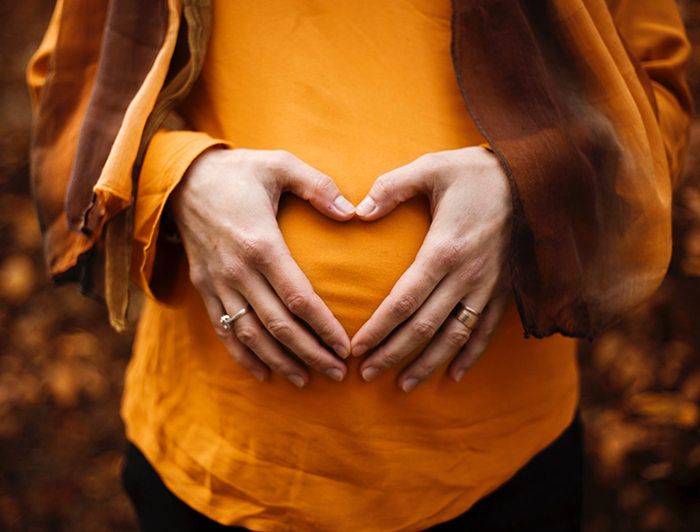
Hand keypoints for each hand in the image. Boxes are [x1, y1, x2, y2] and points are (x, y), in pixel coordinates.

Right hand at [170, 148, 354, 386]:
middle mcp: (238, 271)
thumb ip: (318, 185)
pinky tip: (263, 374)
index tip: (346, 346)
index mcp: (261, 244)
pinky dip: (243, 356)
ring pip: (251, 335)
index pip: (299, 298)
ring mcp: (218, 283)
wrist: (181, 179)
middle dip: (310, 354)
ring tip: (307, 380)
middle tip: (338, 373)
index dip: (324, 327)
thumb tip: (353, 213)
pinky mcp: (204, 288)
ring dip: (280, 362)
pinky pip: (223, 330)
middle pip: (278, 326)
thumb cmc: (238, 171)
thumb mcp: (279, 163)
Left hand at [351, 147, 512, 390]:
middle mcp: (467, 275)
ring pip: (455, 336)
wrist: (536, 177)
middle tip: (366, 374)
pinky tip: (453, 375)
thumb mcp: (431, 167)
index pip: (404, 301)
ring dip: (428, 363)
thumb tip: (358, 211)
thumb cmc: (476, 172)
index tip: (357, 348)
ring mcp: (489, 286)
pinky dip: (470, 355)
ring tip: (403, 385)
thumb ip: (391, 187)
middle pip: (425, 326)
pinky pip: (486, 330)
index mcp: (444, 249)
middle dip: (394, 353)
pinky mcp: (505, 289)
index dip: (379, 328)